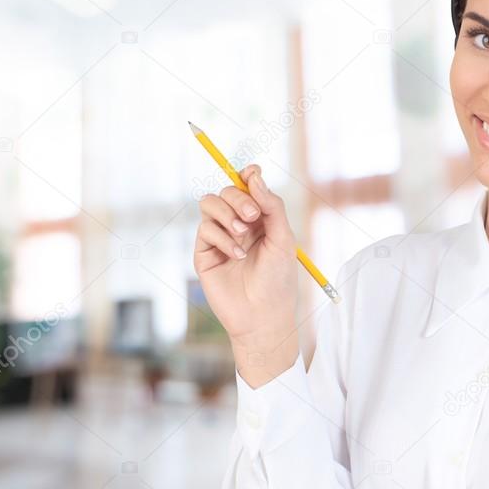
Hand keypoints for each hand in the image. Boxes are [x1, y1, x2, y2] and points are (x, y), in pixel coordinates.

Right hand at [192, 164, 299, 386]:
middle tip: (252, 217)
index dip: (247, 175)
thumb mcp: (283, 238)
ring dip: (226, 213)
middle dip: (238, 197)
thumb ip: (271, 205)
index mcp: (259, 218)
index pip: (248, 186)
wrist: (263, 316)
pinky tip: (237, 255)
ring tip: (243, 235)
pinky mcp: (204, 253)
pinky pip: (205, 229)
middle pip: (227, 191)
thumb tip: (254, 174)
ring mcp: (219, 237)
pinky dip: (222, 237)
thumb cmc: (278, 280)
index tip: (252, 173)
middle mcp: (237, 224)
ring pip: (209, 204)